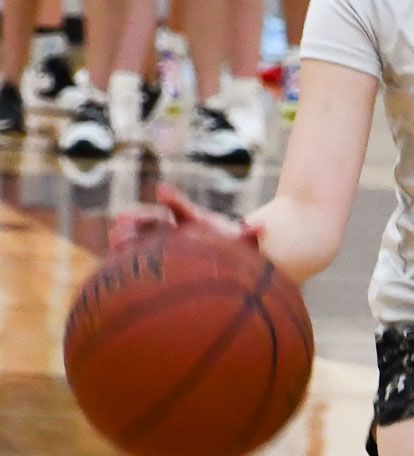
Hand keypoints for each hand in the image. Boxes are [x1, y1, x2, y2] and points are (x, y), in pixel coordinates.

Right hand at [108, 183, 263, 252]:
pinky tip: (110, 265)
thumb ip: (248, 237)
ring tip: (112, 238)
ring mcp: (163, 243)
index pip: (183, 209)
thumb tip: (263, 228)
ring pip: (142, 237)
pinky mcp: (156, 260)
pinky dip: (125, 258)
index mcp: (195, 222)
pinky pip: (138, 257)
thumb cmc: (232, 248)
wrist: (225, 257)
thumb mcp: (241, 244)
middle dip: (139, 220)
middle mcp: (175, 229)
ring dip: (127, 237)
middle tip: (121, 220)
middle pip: (155, 222)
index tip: (162, 190)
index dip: (173, 200)